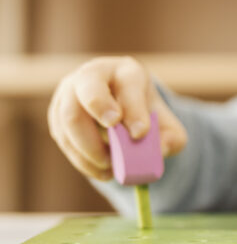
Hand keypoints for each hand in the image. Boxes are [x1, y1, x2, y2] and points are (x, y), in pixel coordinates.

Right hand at [47, 56, 187, 180]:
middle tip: (114, 143)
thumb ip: (171, 136)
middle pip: (88, 91)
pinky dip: (81, 159)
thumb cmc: (144, 113)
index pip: (127, 85)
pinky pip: (62, 137)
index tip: (141, 134)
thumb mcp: (165, 121)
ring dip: (89, 148)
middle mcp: (93, 75)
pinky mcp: (57, 114)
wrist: (119, 106)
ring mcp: (69, 93)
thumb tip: (161, 150)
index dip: (133, 110)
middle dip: (100, 119)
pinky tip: (101, 172)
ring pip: (69, 118)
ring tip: (111, 167)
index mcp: (126, 71)